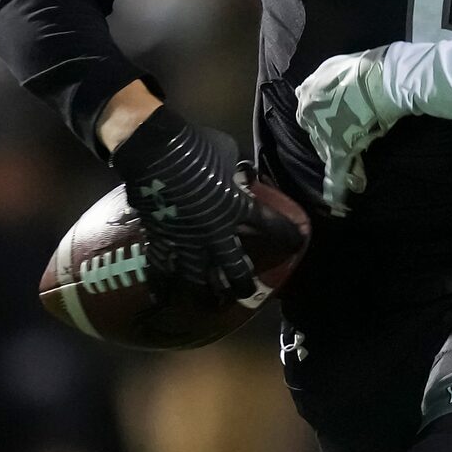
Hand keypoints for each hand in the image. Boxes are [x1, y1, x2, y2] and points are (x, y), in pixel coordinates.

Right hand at [108, 105, 272, 302]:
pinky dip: (161, 284)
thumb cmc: (195, 146)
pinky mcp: (161, 239)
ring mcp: (186, 240)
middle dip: (243, 283)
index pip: (269, 226)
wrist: (153, 149)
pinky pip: (161, 267)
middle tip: (247, 292)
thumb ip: (235, 170)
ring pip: (198, 279)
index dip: (287, 235)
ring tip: (210, 306)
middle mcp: (214, 233)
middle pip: (233, 269)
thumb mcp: (226, 153)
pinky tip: (162, 299)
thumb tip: (238, 173)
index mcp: (235, 208)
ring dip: (205, 295)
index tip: (298, 241)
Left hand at [296, 48, 406, 213]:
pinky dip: (336, 187)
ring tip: (351, 168)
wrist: (380, 80)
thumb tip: (307, 92)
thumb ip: (319, 82)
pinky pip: (337, 172)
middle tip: (348, 135)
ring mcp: (324, 135)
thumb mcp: (332, 67)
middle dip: (329, 136)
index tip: (336, 119)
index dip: (323, 118)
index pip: (308, 113)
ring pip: (326, 151)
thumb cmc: (360, 69)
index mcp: (306, 96)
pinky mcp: (340, 150)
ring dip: (337, 156)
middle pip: (316, 133)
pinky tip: (338, 202)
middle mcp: (309, 117)